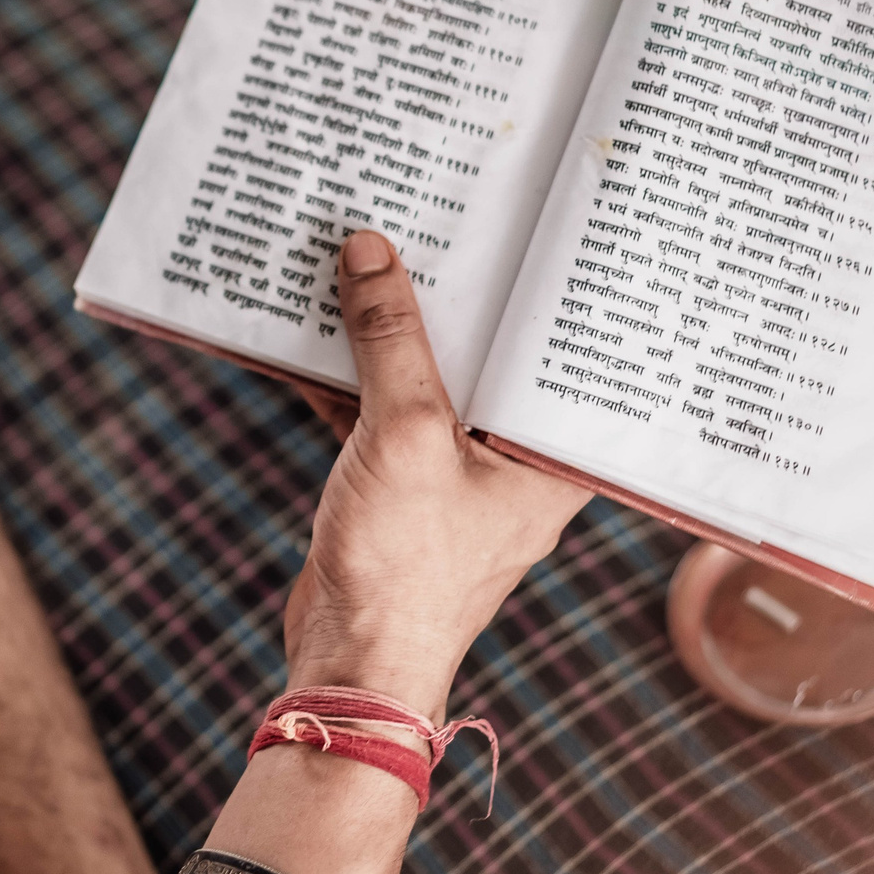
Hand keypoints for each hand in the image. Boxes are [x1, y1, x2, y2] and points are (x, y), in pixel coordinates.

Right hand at [283, 232, 590, 717]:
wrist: (350, 665)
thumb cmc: (406, 566)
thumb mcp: (402, 433)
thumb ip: (389, 338)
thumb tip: (369, 249)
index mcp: (553, 453)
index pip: (561, 347)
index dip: (545, 283)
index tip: (532, 214)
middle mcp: (515, 458)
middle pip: (488, 353)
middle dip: (453, 291)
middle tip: (439, 208)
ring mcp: (454, 473)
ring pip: (427, 378)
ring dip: (391, 327)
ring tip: (366, 245)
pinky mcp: (399, 486)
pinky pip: (379, 410)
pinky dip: (349, 371)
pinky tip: (312, 318)